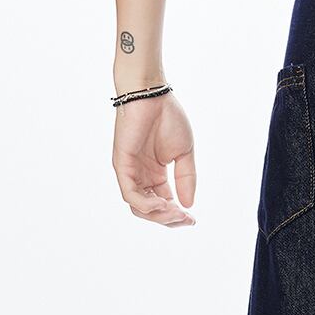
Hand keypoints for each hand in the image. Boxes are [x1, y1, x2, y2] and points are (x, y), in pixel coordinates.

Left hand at [112, 92, 195, 225]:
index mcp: (154, 174)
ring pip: (139, 207)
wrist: (152, 95)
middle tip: (185, 218)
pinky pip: (130, 194)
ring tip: (175, 211)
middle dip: (169, 219)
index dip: (177, 215)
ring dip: (158, 215)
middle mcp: (141, 176)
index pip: (163, 203)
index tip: (192, 219)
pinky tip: (164, 202)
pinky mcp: (122, 165)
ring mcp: (130, 172)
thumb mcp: (183, 154)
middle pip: (150, 210)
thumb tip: (189, 205)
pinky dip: (146, 204)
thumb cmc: (167, 118)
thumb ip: (186, 179)